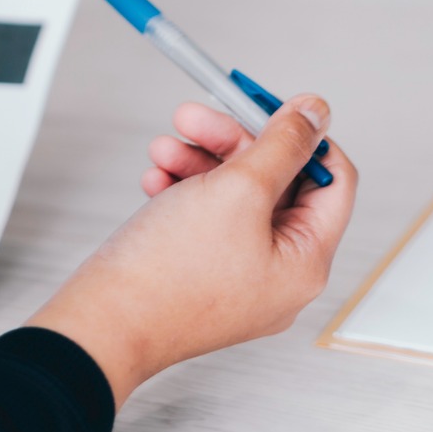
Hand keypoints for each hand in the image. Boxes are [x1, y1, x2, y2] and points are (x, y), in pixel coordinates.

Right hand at [28, 96, 356, 406]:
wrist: (101, 323)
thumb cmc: (168, 276)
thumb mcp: (239, 190)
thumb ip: (283, 144)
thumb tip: (317, 114)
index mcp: (305, 262)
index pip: (331, 182)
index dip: (304, 137)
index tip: (271, 108)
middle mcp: (279, 274)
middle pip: (277, 183)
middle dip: (233, 143)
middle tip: (197, 118)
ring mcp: (239, 276)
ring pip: (236, 196)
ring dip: (201, 161)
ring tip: (164, 149)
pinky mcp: (203, 274)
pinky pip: (207, 218)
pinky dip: (185, 189)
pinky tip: (158, 179)